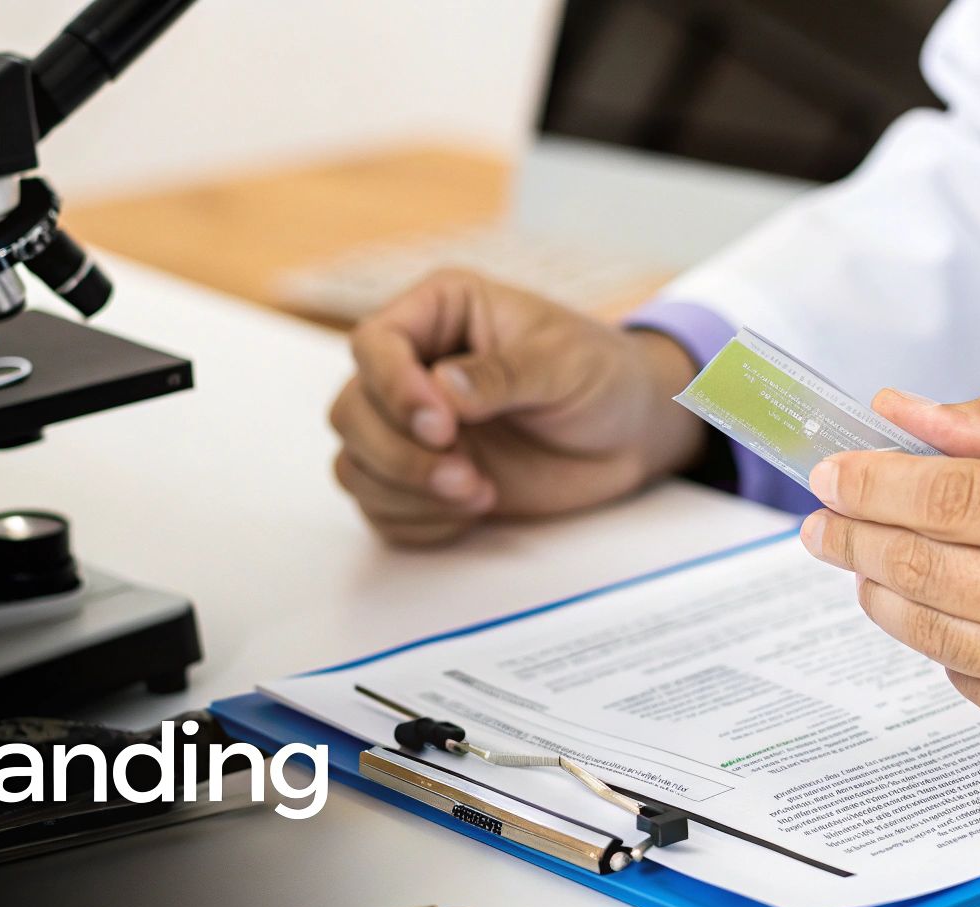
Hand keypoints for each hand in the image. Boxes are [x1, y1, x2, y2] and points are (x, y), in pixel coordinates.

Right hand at [329, 270, 704, 544]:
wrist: (628, 435)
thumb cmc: (601, 377)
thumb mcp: (565, 362)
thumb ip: (504, 373)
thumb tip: (442, 388)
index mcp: (439, 314)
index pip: (374, 343)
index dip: (393, 388)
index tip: (442, 426)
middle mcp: (411, 368)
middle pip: (351, 411)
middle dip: (400, 454)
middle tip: (466, 474)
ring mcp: (409, 428)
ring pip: (354, 463)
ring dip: (407, 491)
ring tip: (478, 494)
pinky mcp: (417, 479)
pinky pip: (378, 507)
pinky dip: (416, 520)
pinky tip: (471, 512)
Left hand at [801, 391, 979, 768]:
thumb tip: (904, 414)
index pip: (948, 497)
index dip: (874, 483)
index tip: (830, 473)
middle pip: (924, 567)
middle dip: (854, 536)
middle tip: (821, 520)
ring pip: (932, 632)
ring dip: (881, 592)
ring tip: (863, 561)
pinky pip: (970, 682)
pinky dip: (943, 644)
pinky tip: (944, 612)